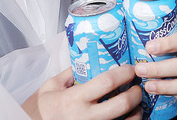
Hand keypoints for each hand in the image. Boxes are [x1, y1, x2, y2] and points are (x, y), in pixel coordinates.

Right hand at [22, 65, 141, 119]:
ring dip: (136, 113)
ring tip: (136, 105)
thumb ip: (70, 74)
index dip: (123, 73)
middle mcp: (85, 117)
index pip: (106, 82)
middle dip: (135, 94)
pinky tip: (127, 118)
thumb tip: (87, 61)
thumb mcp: (50, 87)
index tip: (130, 69)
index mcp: (74, 99)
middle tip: (138, 87)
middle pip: (122, 105)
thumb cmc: (39, 110)